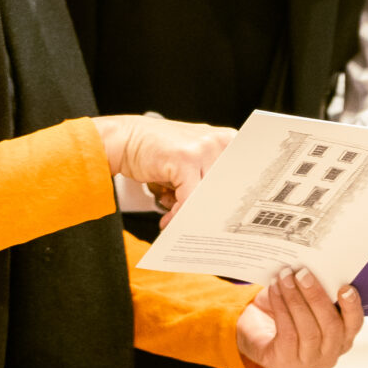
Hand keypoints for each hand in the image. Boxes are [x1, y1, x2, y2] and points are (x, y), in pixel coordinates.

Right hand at [96, 115, 232, 211]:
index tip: (225, 221)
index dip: (233, 202)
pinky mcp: (186, 158)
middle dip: (210, 212)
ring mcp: (203, 148)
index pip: (242, 178)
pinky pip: (189, 198)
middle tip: (197, 227)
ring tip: (174, 220)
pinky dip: (178, 213)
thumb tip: (224, 212)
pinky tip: (168, 219)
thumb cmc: (157, 153)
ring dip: (190, 214)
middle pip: (226, 189)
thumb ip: (209, 176)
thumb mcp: (192, 159)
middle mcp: (219, 141)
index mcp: (227, 140)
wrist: (125, 139)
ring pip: (207, 196)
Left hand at [236, 268, 365, 367]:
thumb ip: (319, 292)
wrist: (254, 335)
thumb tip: (318, 266)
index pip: (354, 324)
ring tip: (285, 278)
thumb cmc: (287, 314)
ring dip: (295, 299)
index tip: (345, 287)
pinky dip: (281, 308)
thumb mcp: (307, 304)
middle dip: (317, 296)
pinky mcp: (285, 363)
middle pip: (331, 326)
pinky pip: (288, 333)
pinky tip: (275, 290)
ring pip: (308, 330)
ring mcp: (308, 363)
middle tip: (303, 274)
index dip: (352, 307)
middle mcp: (329, 355)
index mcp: (343, 339)